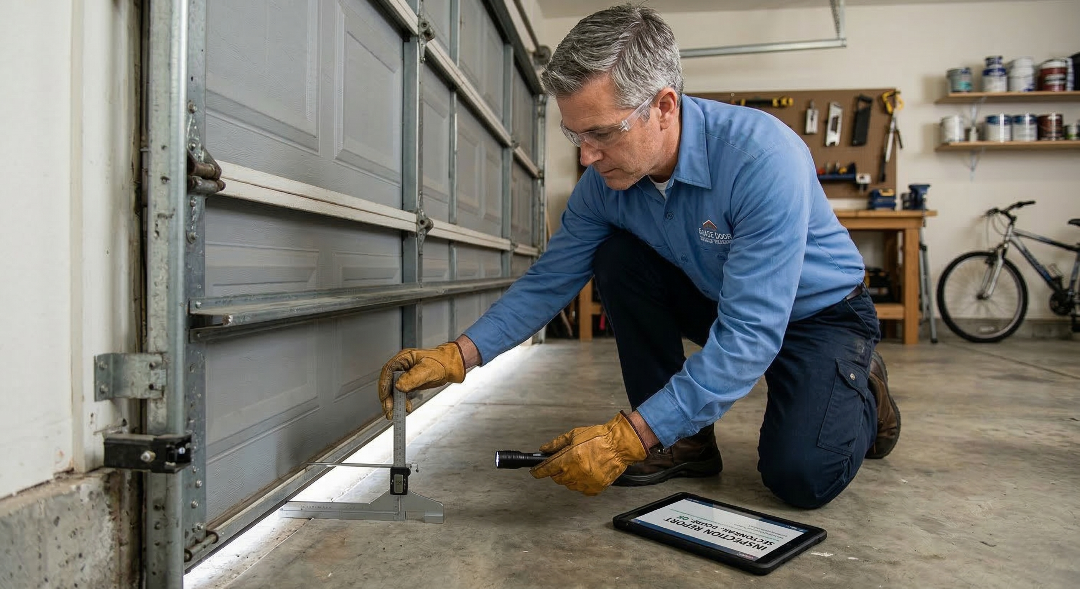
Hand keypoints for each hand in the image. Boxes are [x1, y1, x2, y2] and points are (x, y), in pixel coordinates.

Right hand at [378, 342, 464, 419]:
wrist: (453, 366)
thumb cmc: (442, 362)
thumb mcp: (428, 369)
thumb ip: (413, 377)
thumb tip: (399, 386)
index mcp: (403, 358)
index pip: (387, 371)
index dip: (384, 385)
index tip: (384, 398)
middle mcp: (402, 366)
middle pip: (388, 382)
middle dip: (387, 397)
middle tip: (389, 409)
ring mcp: (406, 375)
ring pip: (394, 390)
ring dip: (394, 402)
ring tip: (394, 413)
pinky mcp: (410, 383)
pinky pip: (402, 394)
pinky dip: (402, 402)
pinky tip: (406, 408)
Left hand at [530, 412, 647, 495]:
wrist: (619, 446)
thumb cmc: (599, 438)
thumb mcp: (574, 435)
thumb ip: (557, 444)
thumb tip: (544, 449)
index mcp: (568, 458)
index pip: (547, 469)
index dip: (538, 471)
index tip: (535, 472)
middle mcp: (575, 472)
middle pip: (557, 478)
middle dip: (557, 471)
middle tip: (564, 463)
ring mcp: (586, 482)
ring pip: (569, 485)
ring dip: (569, 477)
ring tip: (579, 466)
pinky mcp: (595, 488)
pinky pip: (582, 490)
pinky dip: (581, 484)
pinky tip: (586, 473)